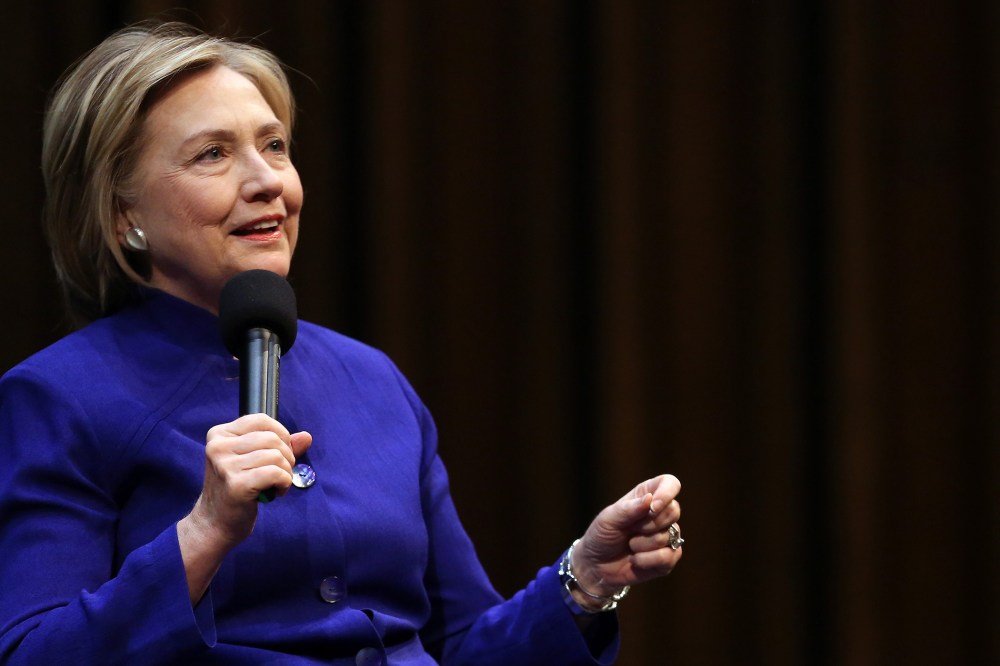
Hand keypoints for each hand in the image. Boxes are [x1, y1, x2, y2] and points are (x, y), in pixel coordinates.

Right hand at [188, 413, 312, 546]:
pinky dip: (284, 483)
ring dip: (285, 472)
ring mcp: (225, 465)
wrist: (215, 523)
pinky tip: (276, 492)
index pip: (262, 420)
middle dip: (286, 456)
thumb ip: (280, 446)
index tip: (281, 453)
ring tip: (276, 485)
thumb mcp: (254, 461)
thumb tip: (306, 436)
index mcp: (219, 434)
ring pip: (276, 455)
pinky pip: (275, 473)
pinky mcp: (236, 484)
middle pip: (272, 438)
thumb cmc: (236, 489)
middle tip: (280, 474)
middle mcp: (218, 446)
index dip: (281, 435)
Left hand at [570, 474, 682, 603]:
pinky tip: (636, 560)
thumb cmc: (601, 536)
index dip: (667, 493)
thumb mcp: (608, 519)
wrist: (596, 566)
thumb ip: (629, 509)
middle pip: (674, 510)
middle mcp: (659, 515)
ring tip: (630, 546)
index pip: (670, 484)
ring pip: (670, 535)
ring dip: (643, 544)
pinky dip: (648, 560)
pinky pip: (669, 556)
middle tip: (631, 530)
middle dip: (650, 524)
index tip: (653, 507)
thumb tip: (650, 499)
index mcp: (646, 497)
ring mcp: (666, 537)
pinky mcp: (667, 558)